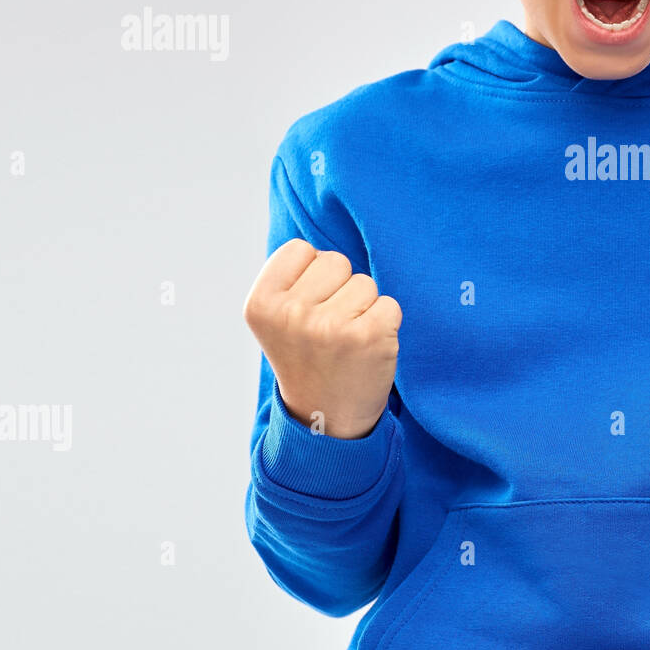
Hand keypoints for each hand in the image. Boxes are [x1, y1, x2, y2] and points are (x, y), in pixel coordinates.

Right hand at [242, 239, 402, 439]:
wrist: (326, 417)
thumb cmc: (307, 356)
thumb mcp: (277, 318)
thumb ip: (291, 277)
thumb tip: (321, 232)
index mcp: (260, 304)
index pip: (301, 249)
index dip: (311, 275)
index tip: (306, 308)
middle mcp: (290, 314)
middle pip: (336, 262)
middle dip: (339, 289)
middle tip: (328, 329)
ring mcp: (329, 326)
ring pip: (365, 282)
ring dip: (363, 308)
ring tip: (346, 341)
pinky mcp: (367, 337)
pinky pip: (390, 304)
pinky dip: (385, 323)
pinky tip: (366, 348)